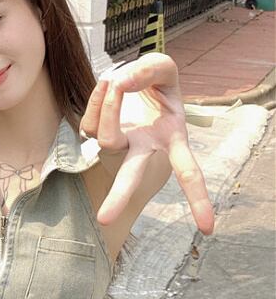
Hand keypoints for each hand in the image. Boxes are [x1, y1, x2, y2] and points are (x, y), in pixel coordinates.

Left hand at [80, 53, 214, 234]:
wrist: (129, 83)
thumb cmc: (154, 84)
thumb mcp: (165, 69)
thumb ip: (151, 69)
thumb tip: (120, 83)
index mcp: (170, 141)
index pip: (188, 174)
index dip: (199, 200)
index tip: (208, 229)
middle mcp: (142, 150)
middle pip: (131, 176)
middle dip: (119, 196)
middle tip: (104, 220)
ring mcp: (116, 145)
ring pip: (106, 138)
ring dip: (109, 107)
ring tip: (115, 81)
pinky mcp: (93, 136)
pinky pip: (91, 119)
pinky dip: (98, 97)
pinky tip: (106, 86)